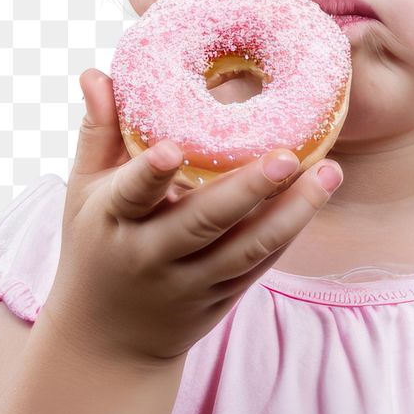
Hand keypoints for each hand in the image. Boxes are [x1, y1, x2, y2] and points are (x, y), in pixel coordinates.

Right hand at [44, 68, 341, 366]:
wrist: (108, 341)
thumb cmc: (96, 245)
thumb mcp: (83, 193)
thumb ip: (99, 131)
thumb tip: (96, 72)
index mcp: (113, 221)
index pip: (132, 195)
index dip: (150, 175)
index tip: (173, 150)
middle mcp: (152, 254)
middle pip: (204, 222)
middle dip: (248, 189)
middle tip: (288, 154)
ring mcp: (191, 281)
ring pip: (247, 248)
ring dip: (292, 212)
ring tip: (330, 172)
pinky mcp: (221, 298)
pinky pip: (260, 264)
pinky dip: (289, 232)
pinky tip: (317, 197)